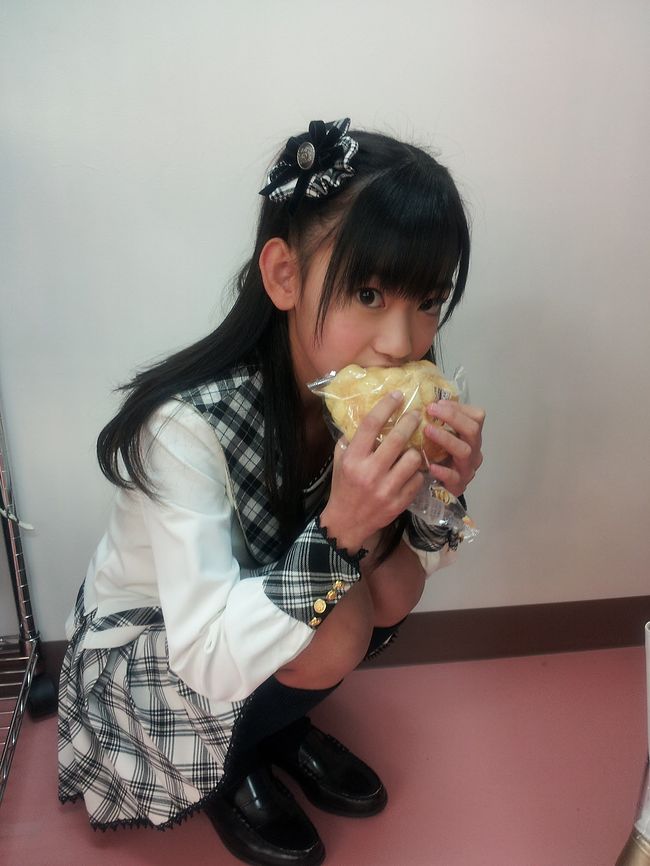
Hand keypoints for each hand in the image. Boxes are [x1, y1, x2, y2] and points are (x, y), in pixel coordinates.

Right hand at [320, 392, 424, 552]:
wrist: (346, 522)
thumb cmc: (343, 486)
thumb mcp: (340, 460)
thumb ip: (352, 439)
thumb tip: (370, 415)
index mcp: (353, 458)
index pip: (371, 424)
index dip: (387, 406)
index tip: (398, 395)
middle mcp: (370, 471)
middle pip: (398, 438)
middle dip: (410, 421)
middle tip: (416, 414)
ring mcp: (386, 488)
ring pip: (413, 459)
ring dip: (414, 451)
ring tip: (412, 451)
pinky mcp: (399, 502)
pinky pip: (418, 479)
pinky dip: (417, 473)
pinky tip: (412, 472)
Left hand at [423, 400, 484, 497]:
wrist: (441, 488)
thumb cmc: (440, 458)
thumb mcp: (442, 437)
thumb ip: (437, 422)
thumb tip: (418, 402)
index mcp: (471, 436)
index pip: (476, 416)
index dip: (459, 408)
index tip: (438, 403)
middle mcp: (474, 450)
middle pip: (472, 430)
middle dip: (452, 417)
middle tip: (431, 410)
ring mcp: (467, 468)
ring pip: (464, 451)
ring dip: (446, 438)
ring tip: (427, 430)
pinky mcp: (458, 484)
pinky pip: (454, 477)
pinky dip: (443, 471)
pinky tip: (431, 466)